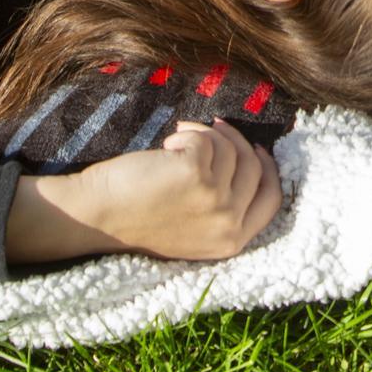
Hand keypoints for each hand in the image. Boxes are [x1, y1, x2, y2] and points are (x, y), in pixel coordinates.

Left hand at [5, 119, 281, 262]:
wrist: (98, 217)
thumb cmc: (141, 217)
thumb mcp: (195, 227)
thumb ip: (224, 205)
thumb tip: (249, 157)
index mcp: (232, 242)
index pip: (273, 201)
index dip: (269, 170)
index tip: (257, 150)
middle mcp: (228, 224)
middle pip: (254, 167)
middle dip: (235, 141)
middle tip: (212, 130)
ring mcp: (214, 199)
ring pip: (229, 148)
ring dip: (204, 135)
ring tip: (176, 142)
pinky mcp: (195, 174)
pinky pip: (206, 139)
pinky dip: (187, 134)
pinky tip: (166, 146)